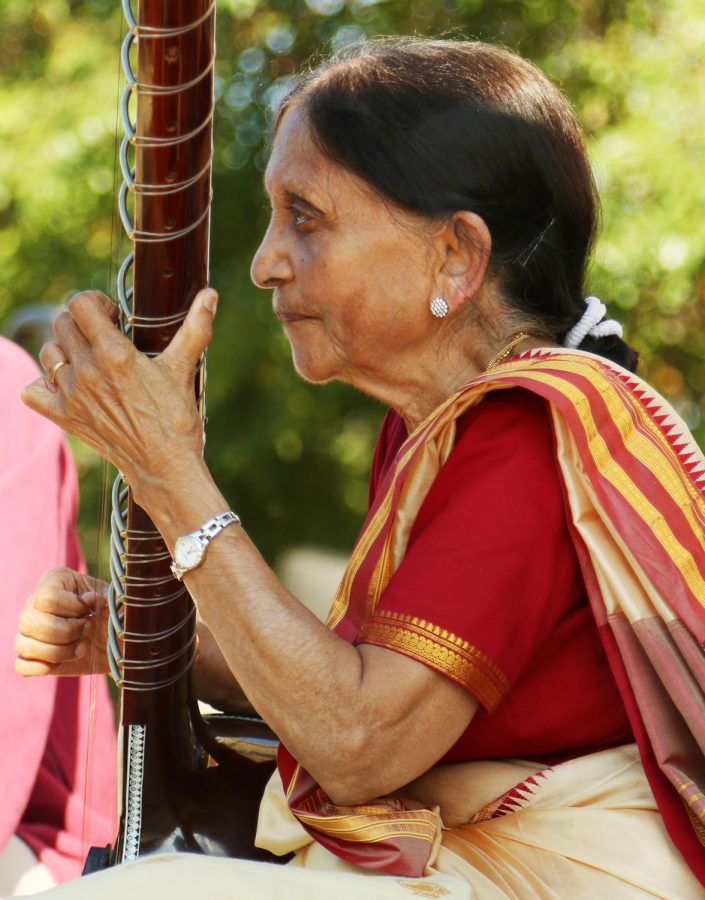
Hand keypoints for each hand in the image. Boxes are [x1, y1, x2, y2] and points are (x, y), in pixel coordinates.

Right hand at [14, 568, 110, 676]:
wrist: (116, 640)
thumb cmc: (114, 613)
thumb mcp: (115, 601)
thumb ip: (106, 596)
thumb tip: (88, 599)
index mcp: (55, 580)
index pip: (47, 598)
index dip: (72, 609)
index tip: (90, 612)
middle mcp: (35, 603)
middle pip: (29, 621)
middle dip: (65, 632)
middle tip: (87, 630)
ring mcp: (29, 630)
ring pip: (23, 644)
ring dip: (58, 652)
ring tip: (81, 648)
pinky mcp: (31, 655)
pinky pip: (22, 665)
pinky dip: (44, 667)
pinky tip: (66, 660)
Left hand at [21, 288, 217, 499]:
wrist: (164, 465)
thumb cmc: (176, 418)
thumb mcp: (184, 368)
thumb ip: (196, 328)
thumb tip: (210, 295)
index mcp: (114, 354)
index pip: (80, 304)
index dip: (95, 302)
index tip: (112, 315)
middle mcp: (86, 371)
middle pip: (62, 324)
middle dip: (83, 324)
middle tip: (105, 337)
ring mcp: (71, 395)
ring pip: (48, 353)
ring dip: (65, 350)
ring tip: (89, 360)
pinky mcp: (64, 417)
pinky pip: (31, 392)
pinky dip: (43, 385)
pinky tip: (67, 385)